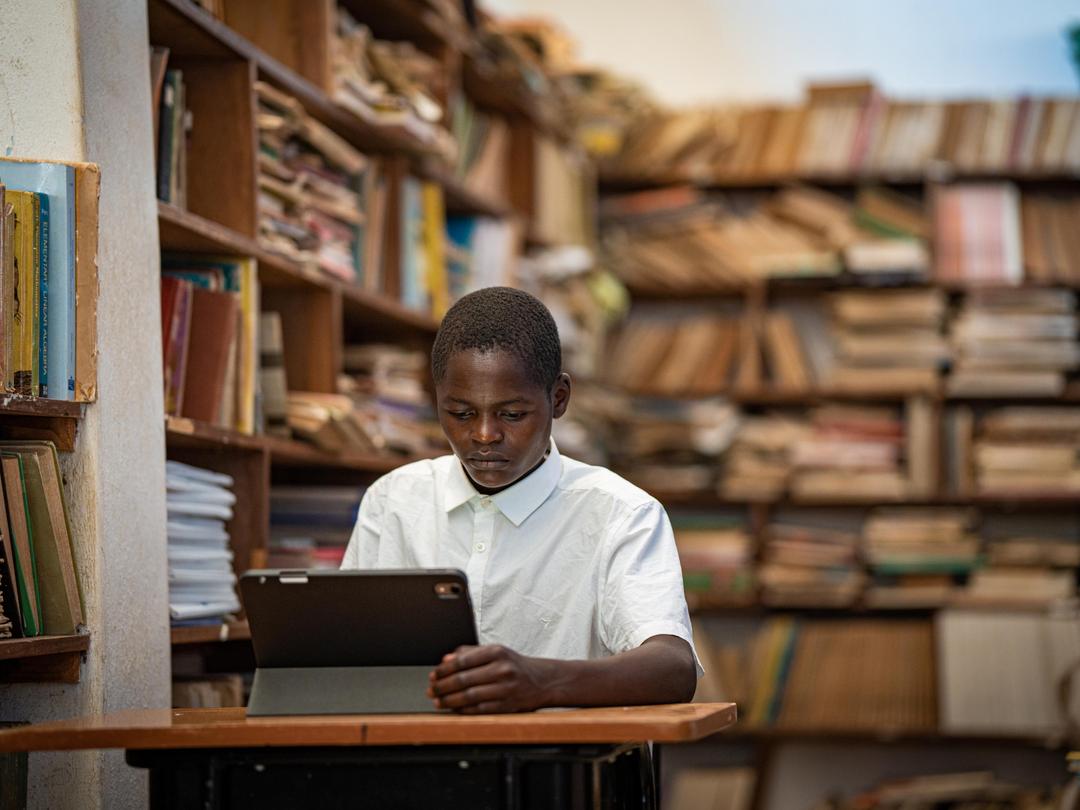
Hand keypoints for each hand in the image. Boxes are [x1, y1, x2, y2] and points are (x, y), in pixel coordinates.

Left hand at [427, 644, 550, 713]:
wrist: (543, 681)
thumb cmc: (515, 666)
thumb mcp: (495, 652)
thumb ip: (469, 653)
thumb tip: (445, 660)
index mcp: (496, 652)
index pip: (462, 661)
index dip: (443, 670)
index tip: (433, 675)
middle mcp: (502, 669)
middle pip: (463, 680)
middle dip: (442, 687)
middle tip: (431, 690)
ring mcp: (505, 689)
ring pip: (469, 696)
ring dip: (449, 701)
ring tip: (438, 701)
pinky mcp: (507, 706)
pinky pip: (479, 710)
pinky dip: (463, 710)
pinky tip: (454, 709)